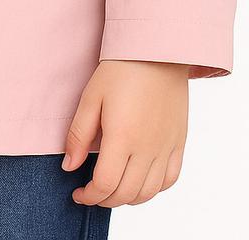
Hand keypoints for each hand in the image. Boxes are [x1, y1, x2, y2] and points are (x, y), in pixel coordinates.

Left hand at [62, 60, 188, 206]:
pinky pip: (170, 179)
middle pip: (126, 194)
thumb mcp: (91, 97)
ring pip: (149, 192)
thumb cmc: (121, 69)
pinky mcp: (179, 141)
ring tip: (113, 188)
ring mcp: (166, 147)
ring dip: (128, 198)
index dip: (89, 196)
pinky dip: (154, 189)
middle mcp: (147, 148)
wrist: (157, 50)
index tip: (78, 193)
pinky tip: (140, 181)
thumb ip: (79, 135)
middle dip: (104, 199)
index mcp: (122, 137)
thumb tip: (69, 167)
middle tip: (92, 192)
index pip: (105, 184)